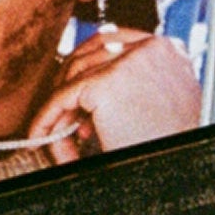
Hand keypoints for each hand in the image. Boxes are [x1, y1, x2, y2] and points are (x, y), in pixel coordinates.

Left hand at [30, 28, 200, 158]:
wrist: (172, 174)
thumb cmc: (169, 143)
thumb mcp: (162, 102)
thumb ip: (138, 81)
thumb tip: (95, 75)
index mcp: (169, 50)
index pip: (116, 40)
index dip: (91, 62)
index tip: (76, 83)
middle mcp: (151, 48)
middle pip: (91, 51)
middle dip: (72, 82)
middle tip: (68, 115)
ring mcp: (129, 62)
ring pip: (75, 75)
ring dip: (64, 107)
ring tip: (68, 136)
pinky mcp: (105, 84)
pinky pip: (62, 98)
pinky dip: (48, 119)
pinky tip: (41, 136)